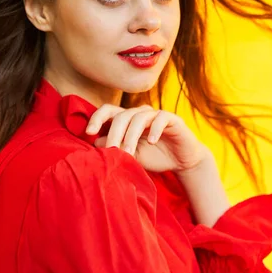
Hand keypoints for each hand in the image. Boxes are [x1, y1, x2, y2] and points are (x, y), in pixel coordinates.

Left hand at [85, 104, 210, 172]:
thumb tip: (96, 142)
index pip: (108, 111)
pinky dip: (155, 129)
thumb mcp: (131, 155)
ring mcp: (155, 114)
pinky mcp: (172, 119)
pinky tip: (152, 141)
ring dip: (131, 136)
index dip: (97, 118)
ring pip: (139, 118)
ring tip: (129, 153)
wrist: (182, 161)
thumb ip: (116, 148)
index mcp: (127, 120)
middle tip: (111, 152)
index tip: (89, 132)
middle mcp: (139, 114)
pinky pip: (161, 118)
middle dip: (114, 134)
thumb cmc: (155, 157)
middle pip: (121, 116)